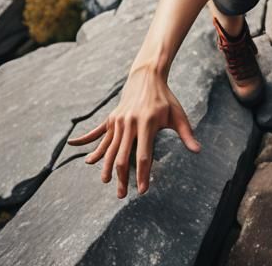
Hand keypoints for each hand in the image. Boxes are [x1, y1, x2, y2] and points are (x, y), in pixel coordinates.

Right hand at [66, 63, 200, 198]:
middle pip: (122, 156)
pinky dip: (85, 140)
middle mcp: (130, 122)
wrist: (147, 77)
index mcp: (147, 122)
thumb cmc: (165, 98)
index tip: (142, 190)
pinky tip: (73, 145)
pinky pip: (97, 132)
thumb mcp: (178, 114)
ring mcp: (118, 120)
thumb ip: (186, 133)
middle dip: (122, 178)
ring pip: (109, 149)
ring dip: (106, 167)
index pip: (143, 154)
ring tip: (106, 182)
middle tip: (122, 195)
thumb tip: (198, 150)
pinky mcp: (111, 118)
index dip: (143, 174)